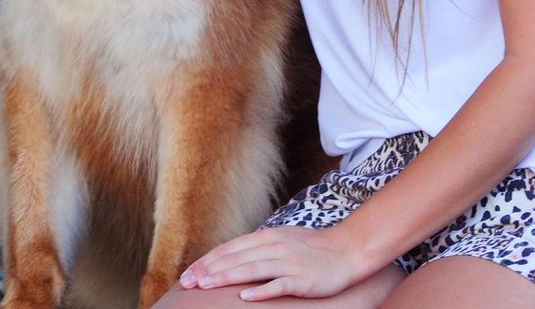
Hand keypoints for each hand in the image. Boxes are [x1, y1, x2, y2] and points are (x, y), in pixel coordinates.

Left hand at [179, 225, 361, 301]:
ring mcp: (288, 262)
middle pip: (235, 258)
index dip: (208, 260)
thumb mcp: (282, 241)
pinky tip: (244, 297)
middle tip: (187, 283)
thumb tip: (234, 258)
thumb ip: (259, 248)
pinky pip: (278, 285)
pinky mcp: (301, 279)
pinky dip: (260, 291)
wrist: (348, 249)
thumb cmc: (313, 249)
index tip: (189, 273)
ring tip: (205, 286)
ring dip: (226, 278)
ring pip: (251, 270)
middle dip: (208, 270)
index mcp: (267, 236)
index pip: (230, 248)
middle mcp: (274, 246)